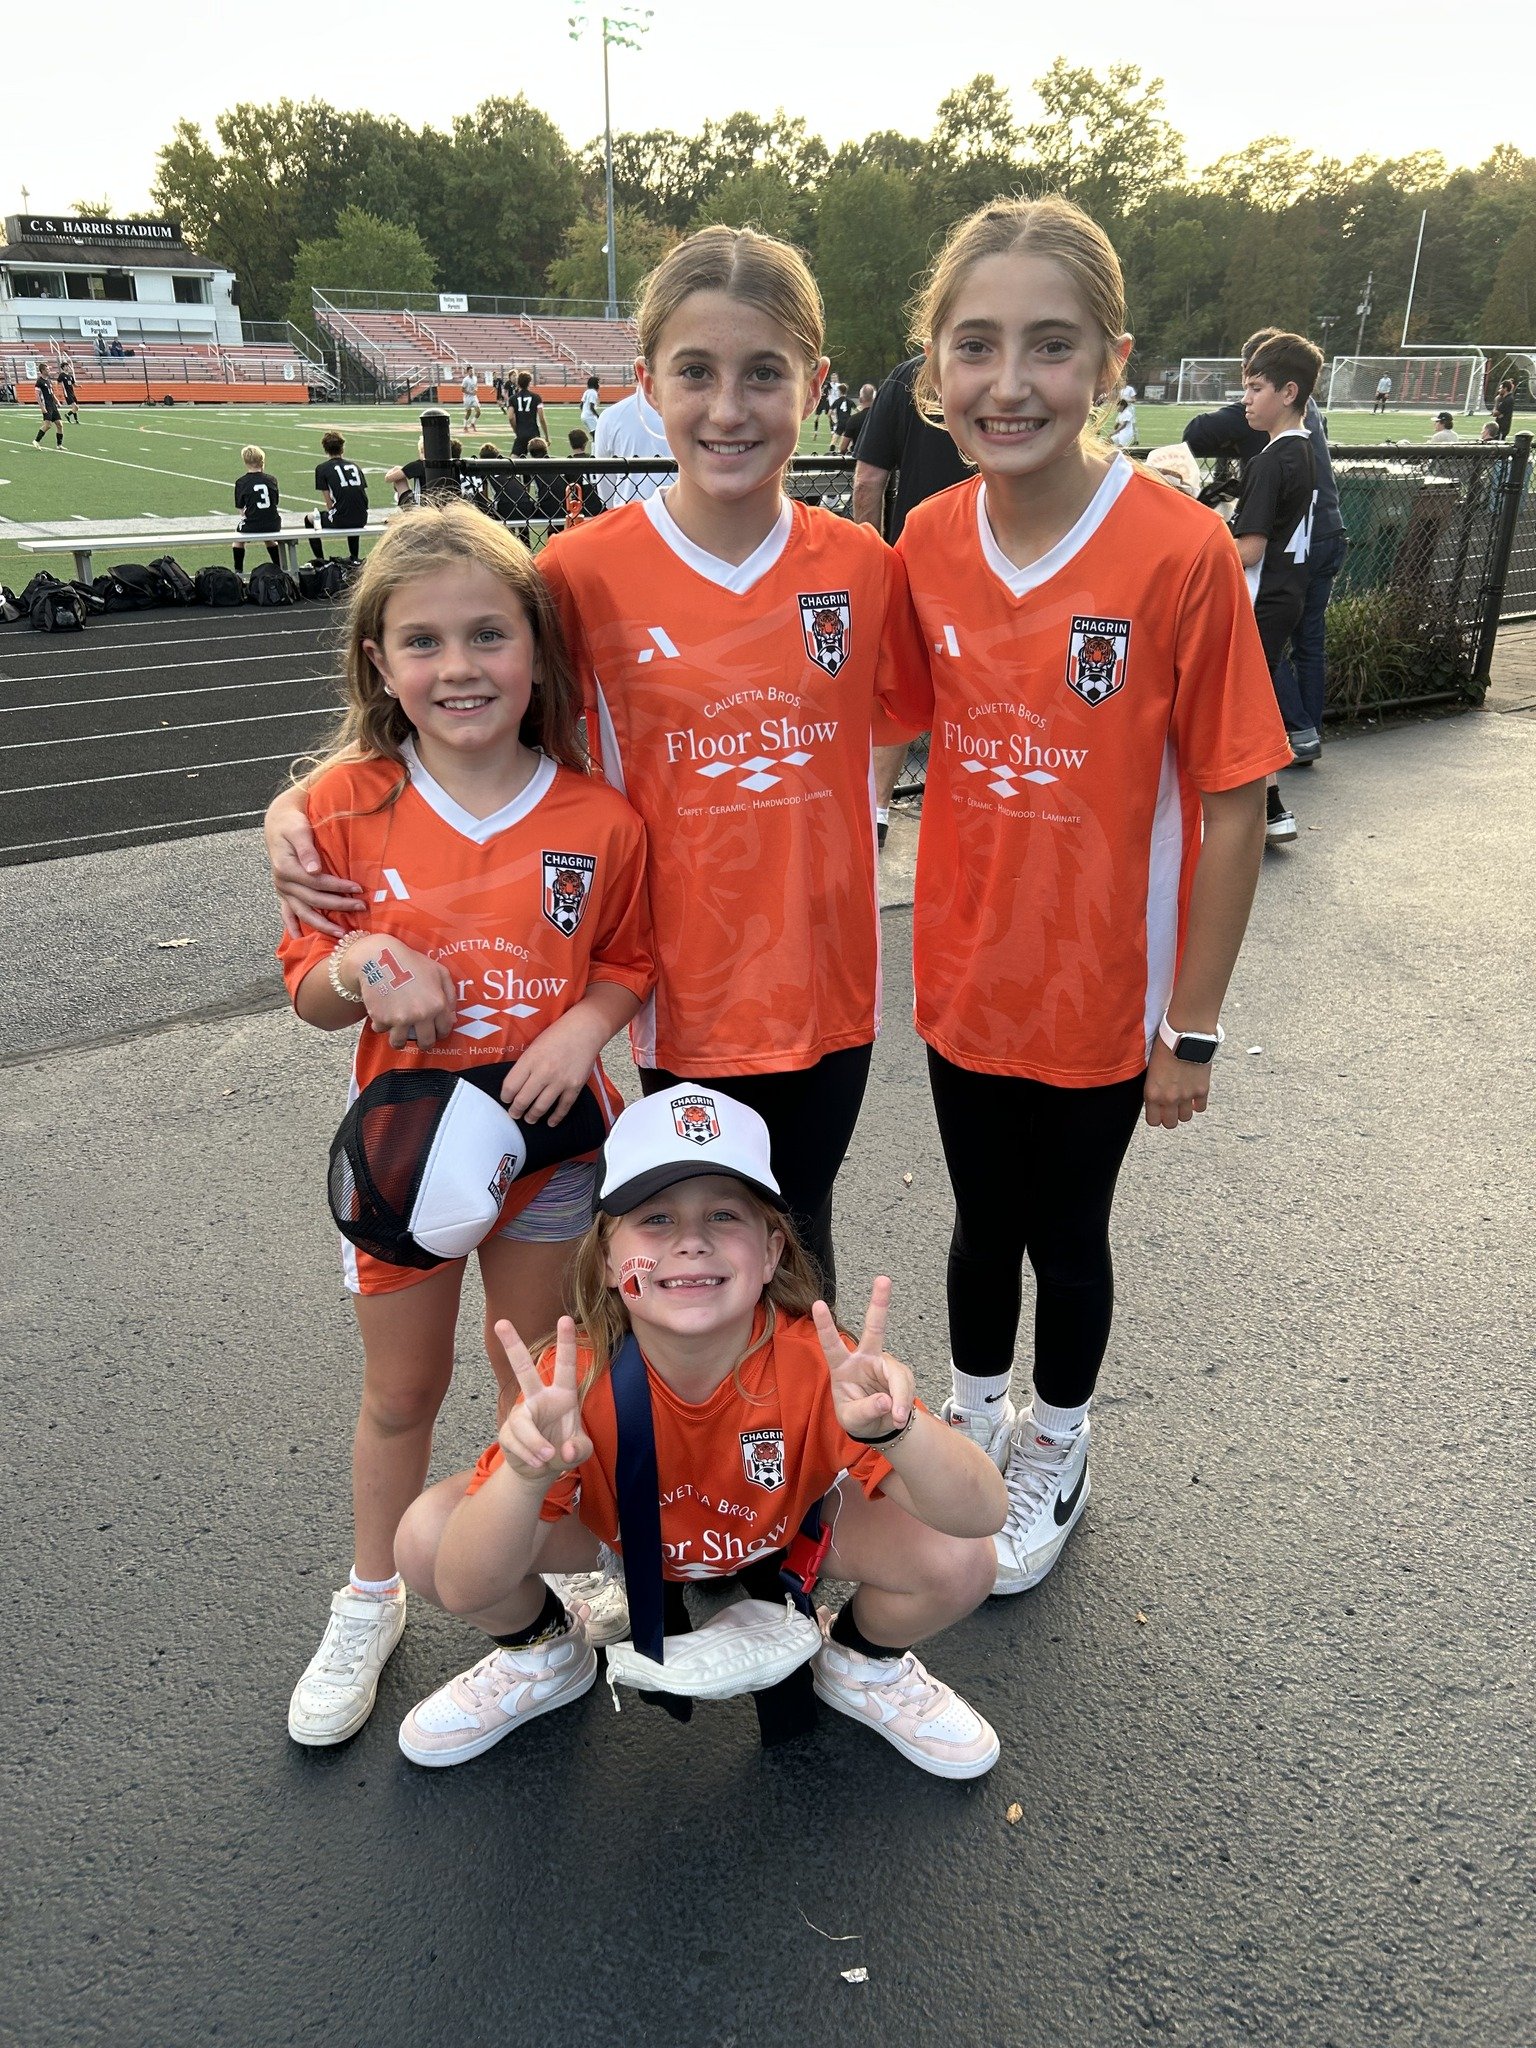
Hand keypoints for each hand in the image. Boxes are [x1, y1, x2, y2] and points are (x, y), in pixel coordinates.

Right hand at [264, 787, 365, 939]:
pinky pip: (286, 912)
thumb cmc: (292, 824)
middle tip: (361, 907)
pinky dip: (291, 925)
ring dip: (322, 924)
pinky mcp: (284, 892)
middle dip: (338, 905)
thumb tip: (314, 870)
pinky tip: (299, 937)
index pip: (316, 882)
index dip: (337, 887)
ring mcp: (282, 890)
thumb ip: (306, 849)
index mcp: (286, 867)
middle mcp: (282, 882)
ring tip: (341, 935)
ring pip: (303, 912)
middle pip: (314, 899)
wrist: (278, 823)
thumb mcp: (298, 830)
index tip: (358, 888)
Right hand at [348, 937, 458, 1049]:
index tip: (436, 1032)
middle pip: (425, 1042)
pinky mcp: (381, 1019)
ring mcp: (400, 1019)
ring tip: (398, 1034)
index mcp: (437, 1004)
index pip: (444, 1030)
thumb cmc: (411, 962)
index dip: (441, 1032)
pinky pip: (381, 1030)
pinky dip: (381, 1025)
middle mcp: (421, 1015)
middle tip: (420, 1040)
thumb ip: (449, 993)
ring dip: (399, 1040)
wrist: (379, 958)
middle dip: (424, 1043)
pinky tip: (383, 1016)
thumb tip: (452, 1015)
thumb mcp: (439, 971)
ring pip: (399, 1043)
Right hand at [495, 1316, 591, 1486]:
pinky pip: (516, 1441)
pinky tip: (537, 1463)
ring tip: (547, 1457)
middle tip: (501, 1322)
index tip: (565, 1319)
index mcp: (563, 1395)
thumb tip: (565, 1449)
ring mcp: (522, 1414)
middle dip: (512, 1346)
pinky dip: (529, 1455)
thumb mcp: (581, 1451)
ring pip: (523, 1421)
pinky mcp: (508, 1432)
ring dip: (535, 1442)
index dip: (566, 1343)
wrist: (542, 1470)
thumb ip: (580, 1450)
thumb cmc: (565, 1450)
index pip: (565, 1366)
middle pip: (523, 1369)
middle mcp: (539, 1398)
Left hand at [499, 1010, 601, 1125]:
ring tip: (529, 1119)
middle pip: (523, 1100)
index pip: (510, 1086)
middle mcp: (543, 1072)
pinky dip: (556, 1117)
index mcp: (529, 1060)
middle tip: (514, 1114)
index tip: (506, 1100)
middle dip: (516, 1111)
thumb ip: (525, 1065)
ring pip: (541, 1107)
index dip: (505, 1097)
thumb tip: (516, 1086)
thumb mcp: (534, 1046)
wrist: (584, 1030)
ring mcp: (560, 1081)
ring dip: (532, 1116)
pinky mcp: (574, 1087)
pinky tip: (550, 1122)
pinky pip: (563, 1108)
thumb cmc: (557, 1035)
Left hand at [812, 1277, 914, 1441]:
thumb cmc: (857, 1417)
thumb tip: (887, 1400)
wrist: (878, 1427)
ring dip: (900, 1395)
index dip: (825, 1326)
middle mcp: (863, 1358)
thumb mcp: (853, 1419)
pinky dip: (904, 1401)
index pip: (831, 1344)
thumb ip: (867, 1410)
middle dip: (880, 1303)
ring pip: (897, 1373)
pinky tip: (898, 1414)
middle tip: (883, 1279)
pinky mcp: (900, 1373)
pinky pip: (906, 1385)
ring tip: (895, 1416)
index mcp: (842, 1366)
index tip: (817, 1304)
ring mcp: (884, 1363)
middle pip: (874, 1327)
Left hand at [1143, 1037, 1212, 1129]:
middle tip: (1171, 1107)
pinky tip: (1195, 1094)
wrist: (1185, 1035)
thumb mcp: (1151, 1068)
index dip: (1156, 1116)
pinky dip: (1198, 1103)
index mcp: (1152, 1093)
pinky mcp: (1202, 1090)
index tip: (1158, 1110)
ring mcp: (1186, 1096)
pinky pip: (1201, 1108)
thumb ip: (1153, 1086)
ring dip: (1184, 1110)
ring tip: (1183, 1099)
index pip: (1153, 1121)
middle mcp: (1169, 1098)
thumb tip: (1156, 1096)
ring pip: (1186, 1118)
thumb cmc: (1165, 1045)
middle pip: (1170, 1123)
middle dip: (1170, 1117)